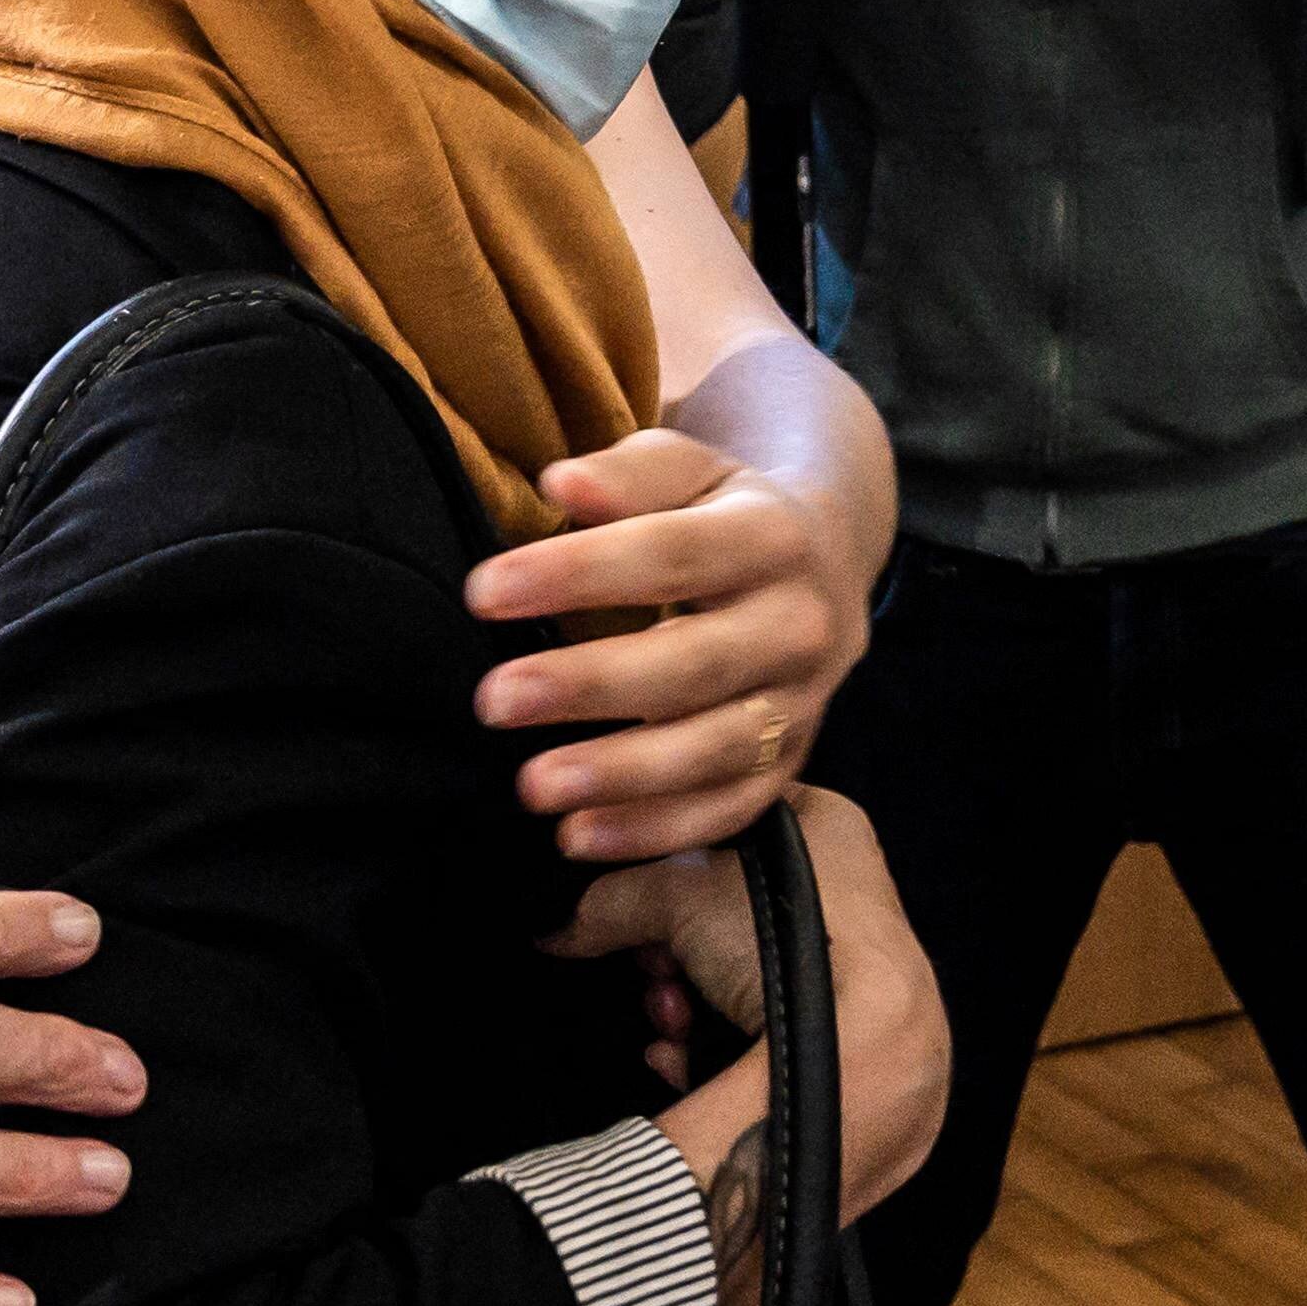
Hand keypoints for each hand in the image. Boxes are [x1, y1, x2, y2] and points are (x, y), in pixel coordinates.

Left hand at [464, 429, 864, 863]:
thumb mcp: (690, 469)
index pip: (669, 554)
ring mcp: (800, 704)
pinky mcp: (788, 765)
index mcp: (773, 538)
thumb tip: (561, 484)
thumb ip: (629, 475)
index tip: (482, 591)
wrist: (824, 564)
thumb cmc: (723, 512)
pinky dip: (657, 830)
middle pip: (692, 664)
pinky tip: (580, 836)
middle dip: (589, 686)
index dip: (576, 573)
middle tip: (494, 700)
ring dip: (622, 775)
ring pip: (715, 749)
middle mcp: (799, 626)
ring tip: (532, 784)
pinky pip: (728, 809)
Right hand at [559, 786, 951, 1235]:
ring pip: (734, 972)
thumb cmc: (787, 939)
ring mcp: (851, 965)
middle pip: (720, 907)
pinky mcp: (845, 1032)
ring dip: (683, 997)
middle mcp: (849, 887)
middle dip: (668, 947)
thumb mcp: (674, 893)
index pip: (723, 819)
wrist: (859, 1049)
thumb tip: (561, 931)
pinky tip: (686, 1051)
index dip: (665, 855)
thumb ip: (608, 901)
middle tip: (651, 964)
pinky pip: (759, 1028)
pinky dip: (711, 1040)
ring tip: (673, 1014)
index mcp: (828, 826)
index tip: (631, 891)